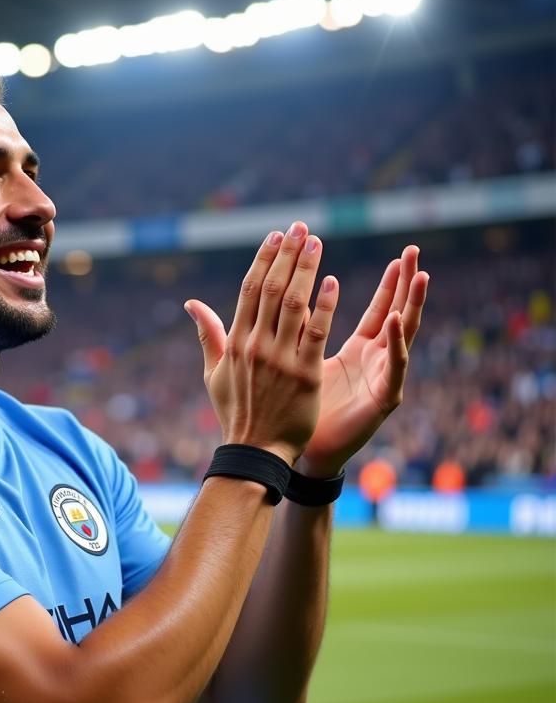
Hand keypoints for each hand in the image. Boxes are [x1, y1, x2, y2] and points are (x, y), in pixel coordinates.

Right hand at [185, 222, 338, 465]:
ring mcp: (280, 360)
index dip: (263, 260)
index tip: (275, 236)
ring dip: (306, 270)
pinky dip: (324, 306)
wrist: (255, 451)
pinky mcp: (304, 375)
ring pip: (294, 305)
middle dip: (287, 255)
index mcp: (235, 343)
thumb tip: (191, 304)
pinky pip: (315, 333)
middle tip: (301, 228)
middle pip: (272, 290)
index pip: (250, 290)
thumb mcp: (214, 373)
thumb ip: (208, 334)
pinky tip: (331, 283)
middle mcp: (256, 346)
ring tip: (316, 243)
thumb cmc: (235, 412)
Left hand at [296, 245, 428, 478]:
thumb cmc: (301, 408)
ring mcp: (383, 378)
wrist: (304, 451)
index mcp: (360, 350)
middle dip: (405, 283)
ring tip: (419, 275)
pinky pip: (394, 367)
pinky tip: (395, 320)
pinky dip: (396, 343)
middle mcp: (376, 361)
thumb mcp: (297, 358)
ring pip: (403, 336)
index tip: (399, 256)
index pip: (378, 309)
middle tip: (413, 251)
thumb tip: (282, 297)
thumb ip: (298, 329)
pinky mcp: (384, 398)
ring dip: (411, 304)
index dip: (389, 284)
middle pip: (397, 313)